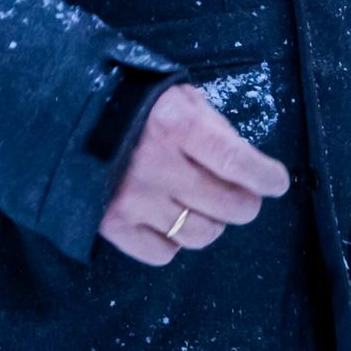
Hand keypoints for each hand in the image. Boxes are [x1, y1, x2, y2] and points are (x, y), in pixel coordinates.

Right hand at [98, 83, 291, 266]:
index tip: (278, 183)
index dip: (264, 176)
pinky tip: (173, 220)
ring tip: (208, 208)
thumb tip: (245, 162)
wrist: (72, 119)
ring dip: (214, 225)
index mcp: (177, 125)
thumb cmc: (136, 103)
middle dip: (246, 204)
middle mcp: (157, 166)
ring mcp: (133, 200)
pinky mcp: (112, 225)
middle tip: (247, 199)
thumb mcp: (180, 97)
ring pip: (197, 234)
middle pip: (223, 203)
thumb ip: (213, 127)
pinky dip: (175, 242)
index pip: (235, 161)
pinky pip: (162, 253)